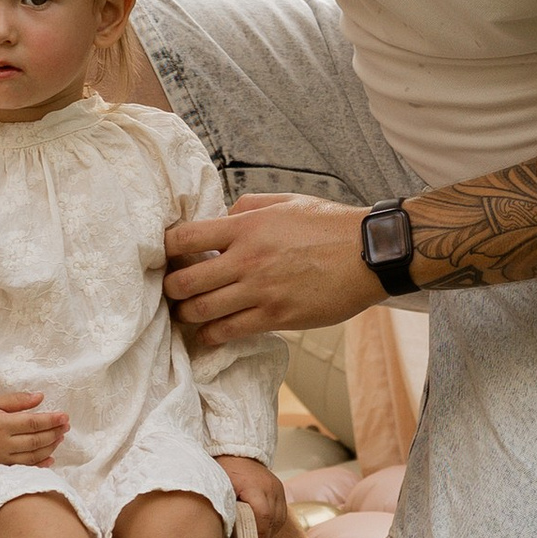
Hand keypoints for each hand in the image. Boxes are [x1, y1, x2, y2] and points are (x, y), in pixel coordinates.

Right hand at [0, 391, 69, 467]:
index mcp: (1, 424)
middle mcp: (2, 443)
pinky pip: (22, 467)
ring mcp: (0, 457)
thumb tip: (40, 397)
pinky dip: (38, 464)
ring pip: (32, 456)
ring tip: (60, 438)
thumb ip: (17, 400)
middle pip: (36, 441)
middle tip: (66, 426)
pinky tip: (50, 458)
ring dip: (49, 448)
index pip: (33, 423)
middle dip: (54, 433)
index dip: (51, 420)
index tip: (65, 416)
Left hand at [165, 194, 384, 345]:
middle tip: (171, 290)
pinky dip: (212, 335)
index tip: (167, 255)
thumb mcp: (285, 202)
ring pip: (202, 311)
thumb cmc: (328, 224)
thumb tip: (219, 217)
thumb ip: (246, 207)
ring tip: (186, 313)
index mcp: (247, 226)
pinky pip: (230, 332)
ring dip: (186, 314)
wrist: (370, 254)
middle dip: (170, 288)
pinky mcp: (277, 317)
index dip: (167, 248)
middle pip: (185, 281)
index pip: (185, 238)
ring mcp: (261, 291)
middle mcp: (248, 259)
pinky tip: (209, 334)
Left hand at [219, 453, 298, 537]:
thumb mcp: (221, 488)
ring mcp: (278, 490)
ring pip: (278, 520)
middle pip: (272, 521)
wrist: (237, 452)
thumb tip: (226, 533)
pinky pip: (280, 514)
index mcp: (255, 486)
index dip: (257, 536)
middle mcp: (271, 488)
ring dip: (268, 532)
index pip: (262, 516)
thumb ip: (226, 509)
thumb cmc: (226, 469)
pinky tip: (263, 529)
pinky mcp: (280, 491)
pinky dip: (272, 524)